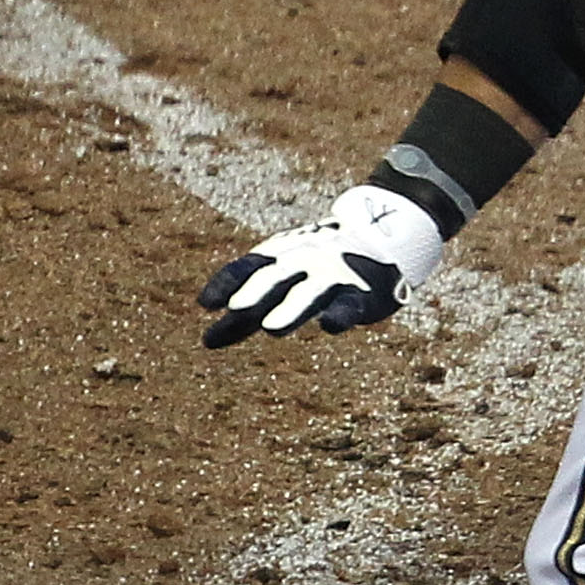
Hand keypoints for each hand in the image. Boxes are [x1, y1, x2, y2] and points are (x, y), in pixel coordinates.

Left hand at [197, 185, 443, 348]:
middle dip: (255, 292)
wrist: (379, 241)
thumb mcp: (277, 284)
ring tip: (272, 328)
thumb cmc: (314, 269)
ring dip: (290, 308)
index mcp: (278, 256)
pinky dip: (339, 315)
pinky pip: (349, 305)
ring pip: (309, 292)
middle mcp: (303, 262)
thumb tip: (206, 342)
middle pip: (275, 277)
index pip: (248, 267)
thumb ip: (244, 315)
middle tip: (235, 308)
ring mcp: (332, 276)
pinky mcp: (361, 294)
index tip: (206, 303)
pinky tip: (328, 327)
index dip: (228, 282)